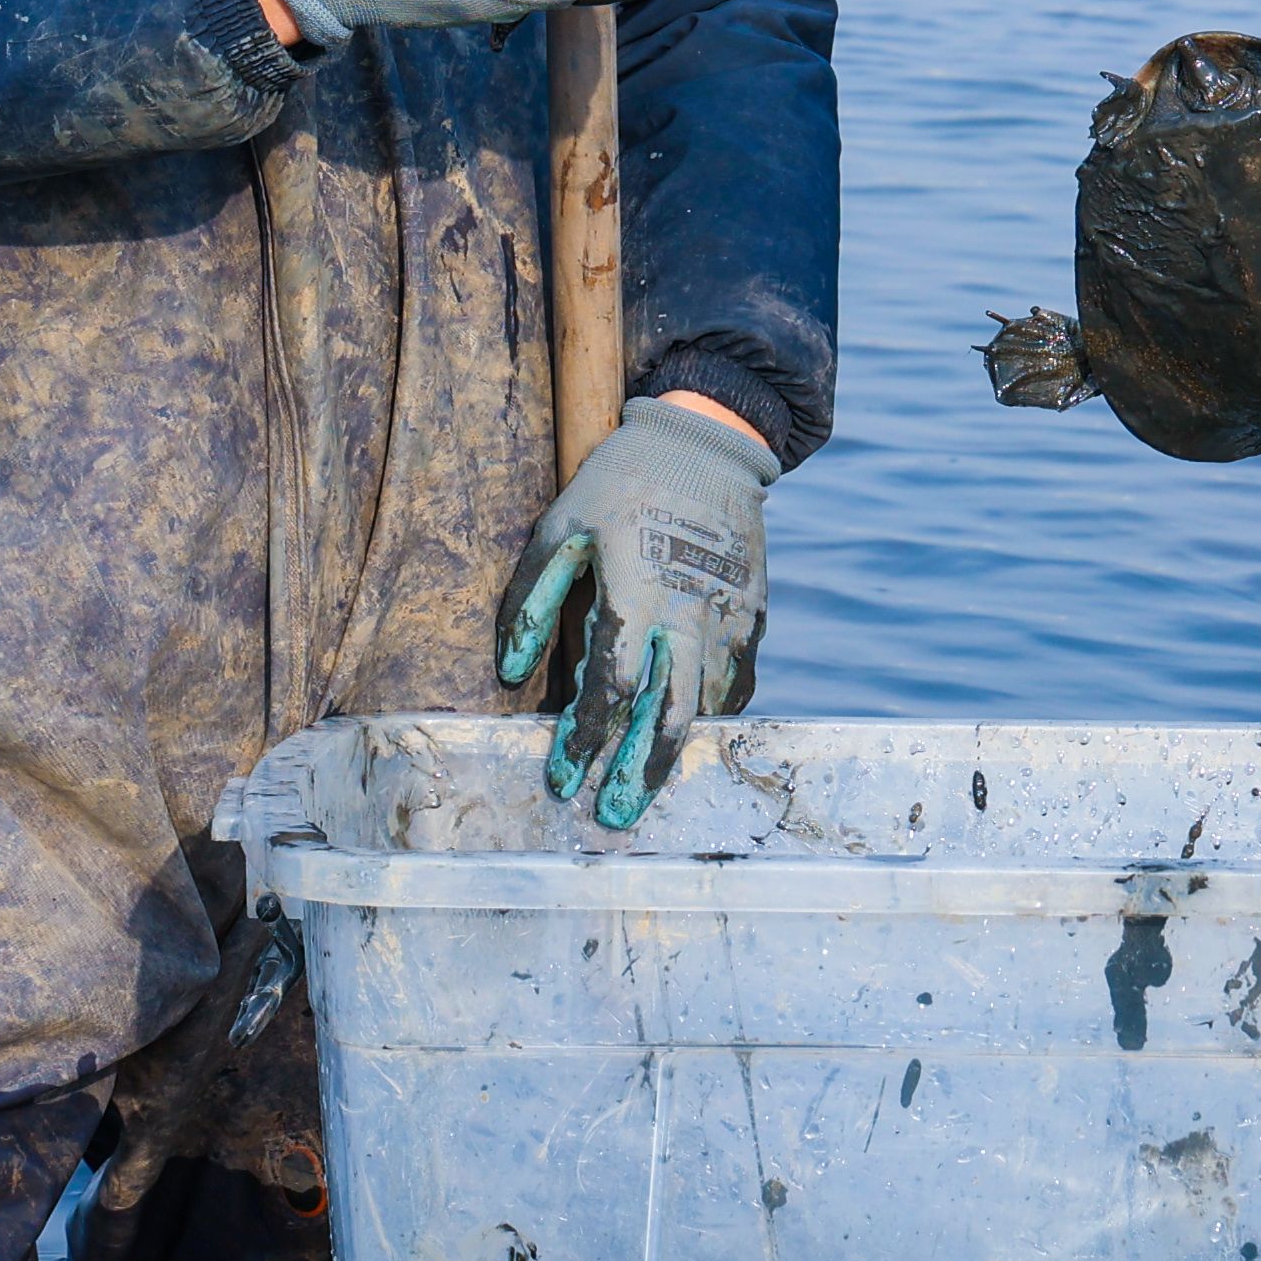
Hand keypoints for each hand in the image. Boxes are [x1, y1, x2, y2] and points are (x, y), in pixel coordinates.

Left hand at [500, 394, 775, 828]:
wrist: (704, 445)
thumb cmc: (619, 486)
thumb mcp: (559, 529)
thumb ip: (530, 602)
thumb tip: (508, 673)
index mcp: (636, 594)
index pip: (609, 689)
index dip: (583, 741)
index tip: (562, 780)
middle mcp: (688, 614)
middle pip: (669, 715)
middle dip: (638, 772)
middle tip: (614, 815)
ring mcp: (727, 616)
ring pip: (707, 706)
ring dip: (675, 752)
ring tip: (646, 786)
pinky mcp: (752, 612)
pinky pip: (738, 680)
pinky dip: (715, 714)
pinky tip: (692, 733)